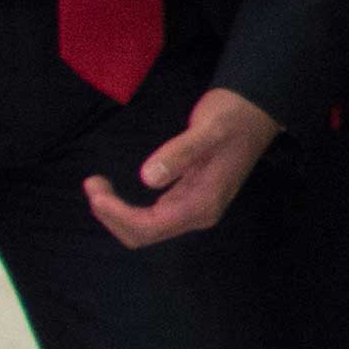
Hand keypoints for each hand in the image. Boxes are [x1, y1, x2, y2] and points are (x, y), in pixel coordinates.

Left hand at [84, 86, 279, 247]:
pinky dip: (126, 209)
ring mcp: (193, 208)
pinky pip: (151, 217)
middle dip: (112, 216)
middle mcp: (198, 214)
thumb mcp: (208, 130)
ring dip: (116, 213)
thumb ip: (180, 153)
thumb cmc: (233, 118)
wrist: (255, 113)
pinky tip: (114, 190)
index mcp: (202, 203)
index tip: (96, 190)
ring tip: (97, 185)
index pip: (150, 226)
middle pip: (144, 235)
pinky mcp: (188, 199)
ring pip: (146, 228)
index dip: (118, 215)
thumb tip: (147, 179)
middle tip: (92, 183)